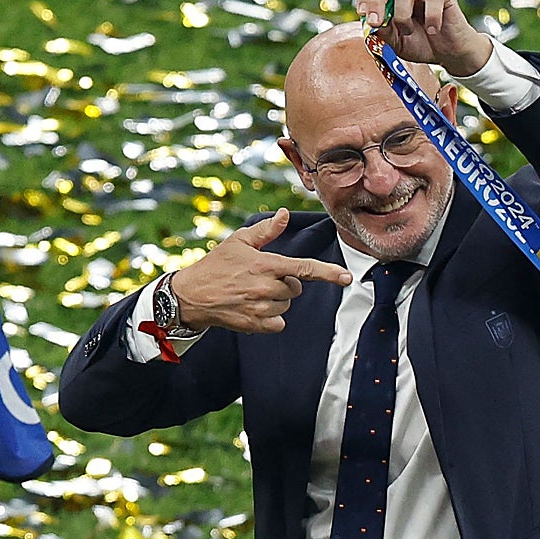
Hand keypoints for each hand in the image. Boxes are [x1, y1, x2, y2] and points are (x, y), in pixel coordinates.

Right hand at [171, 208, 351, 333]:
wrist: (192, 296)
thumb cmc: (217, 265)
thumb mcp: (239, 242)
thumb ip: (266, 230)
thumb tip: (285, 214)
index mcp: (266, 264)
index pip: (304, 268)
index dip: (328, 273)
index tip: (347, 277)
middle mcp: (266, 287)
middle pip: (296, 288)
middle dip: (285, 284)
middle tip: (261, 279)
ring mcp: (261, 307)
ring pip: (287, 305)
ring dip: (277, 300)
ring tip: (253, 293)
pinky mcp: (256, 324)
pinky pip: (278, 323)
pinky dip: (271, 318)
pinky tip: (253, 308)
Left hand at [355, 0, 492, 76]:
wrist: (448, 53)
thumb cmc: (421, 43)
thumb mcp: (395, 43)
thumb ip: (383, 32)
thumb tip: (372, 23)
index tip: (363, 15)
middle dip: (375, 2)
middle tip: (376, 23)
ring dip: (403, 16)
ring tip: (409, 31)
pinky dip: (430, 18)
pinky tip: (432, 30)